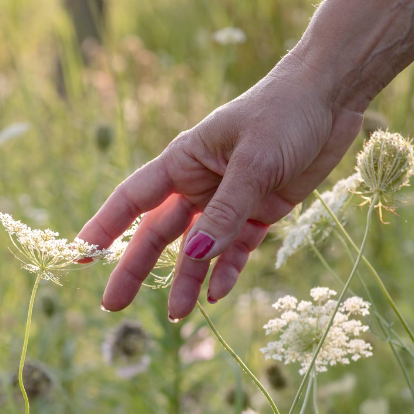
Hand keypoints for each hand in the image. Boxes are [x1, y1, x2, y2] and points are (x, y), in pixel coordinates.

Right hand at [78, 55, 364, 319]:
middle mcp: (200, 183)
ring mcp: (230, 200)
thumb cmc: (284, 113)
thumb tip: (195, 257)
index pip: (133, 199)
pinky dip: (227, 271)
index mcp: (184, 160)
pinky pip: (237, 249)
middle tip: (113, 305)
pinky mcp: (261, 212)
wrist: (331, 97)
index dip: (105, 227)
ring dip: (187, 281)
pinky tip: (216, 296)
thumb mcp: (254, 162)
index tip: (81, 255)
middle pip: (160, 233)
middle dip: (137, 268)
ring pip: (199, 249)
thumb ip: (225, 211)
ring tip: (176, 316)